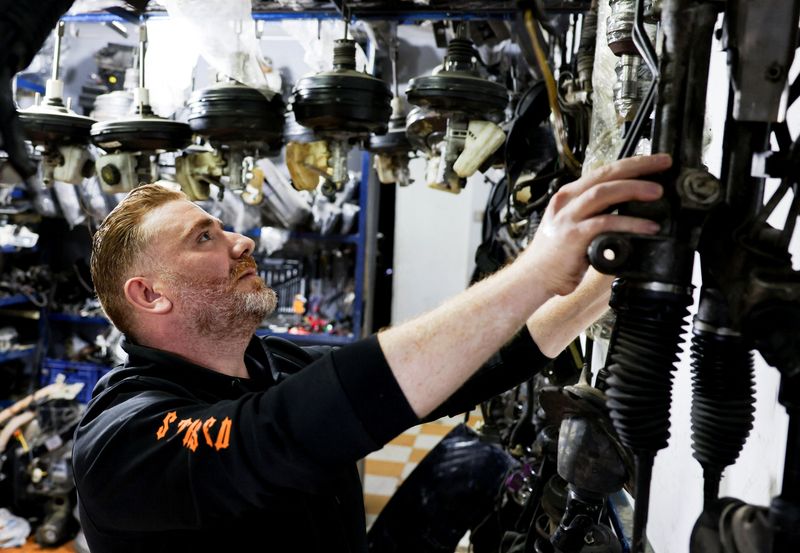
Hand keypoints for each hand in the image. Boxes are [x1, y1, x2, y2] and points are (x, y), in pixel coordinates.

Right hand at [525, 154, 670, 295]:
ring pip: (603, 192)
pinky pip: (604, 223)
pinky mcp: (573, 236)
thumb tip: (630, 212)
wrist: (533, 277)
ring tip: (657, 192)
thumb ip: (596, 215)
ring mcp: (568, 218)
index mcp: (568, 196)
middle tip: (663, 164)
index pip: (603, 172)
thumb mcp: (574, 226)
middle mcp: (567, 202)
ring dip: (633, 189)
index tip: (655, 162)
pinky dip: (629, 224)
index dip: (631, 164)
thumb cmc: (555, 256)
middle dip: (637, 166)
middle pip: (605, 174)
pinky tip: (647, 228)